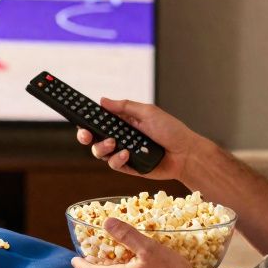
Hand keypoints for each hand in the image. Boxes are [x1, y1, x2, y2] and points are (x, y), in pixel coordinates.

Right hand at [75, 98, 199, 180]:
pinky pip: (114, 165)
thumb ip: (124, 107)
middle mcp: (122, 137)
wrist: (186, 154)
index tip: (81, 120)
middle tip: (87, 135)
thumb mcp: (148, 112)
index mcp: (124, 122)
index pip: (100, 121)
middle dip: (86, 137)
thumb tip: (102, 100)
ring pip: (101, 152)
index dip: (88, 121)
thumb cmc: (171, 130)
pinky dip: (117, 159)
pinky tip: (126, 155)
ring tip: (114, 143)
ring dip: (102, 148)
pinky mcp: (129, 167)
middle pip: (95, 138)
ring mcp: (124, 153)